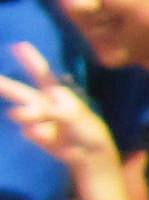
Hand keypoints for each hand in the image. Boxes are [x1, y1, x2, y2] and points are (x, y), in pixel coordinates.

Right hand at [0, 46, 111, 179]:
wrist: (90, 154)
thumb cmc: (87, 129)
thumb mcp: (71, 116)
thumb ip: (46, 111)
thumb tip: (17, 113)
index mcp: (57, 93)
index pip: (42, 73)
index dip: (31, 59)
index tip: (20, 45)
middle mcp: (44, 104)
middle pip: (21, 92)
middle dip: (4, 85)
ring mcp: (38, 120)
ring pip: (22, 113)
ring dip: (25, 115)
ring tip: (23, 116)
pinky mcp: (35, 134)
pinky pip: (29, 131)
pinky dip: (36, 134)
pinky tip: (47, 136)